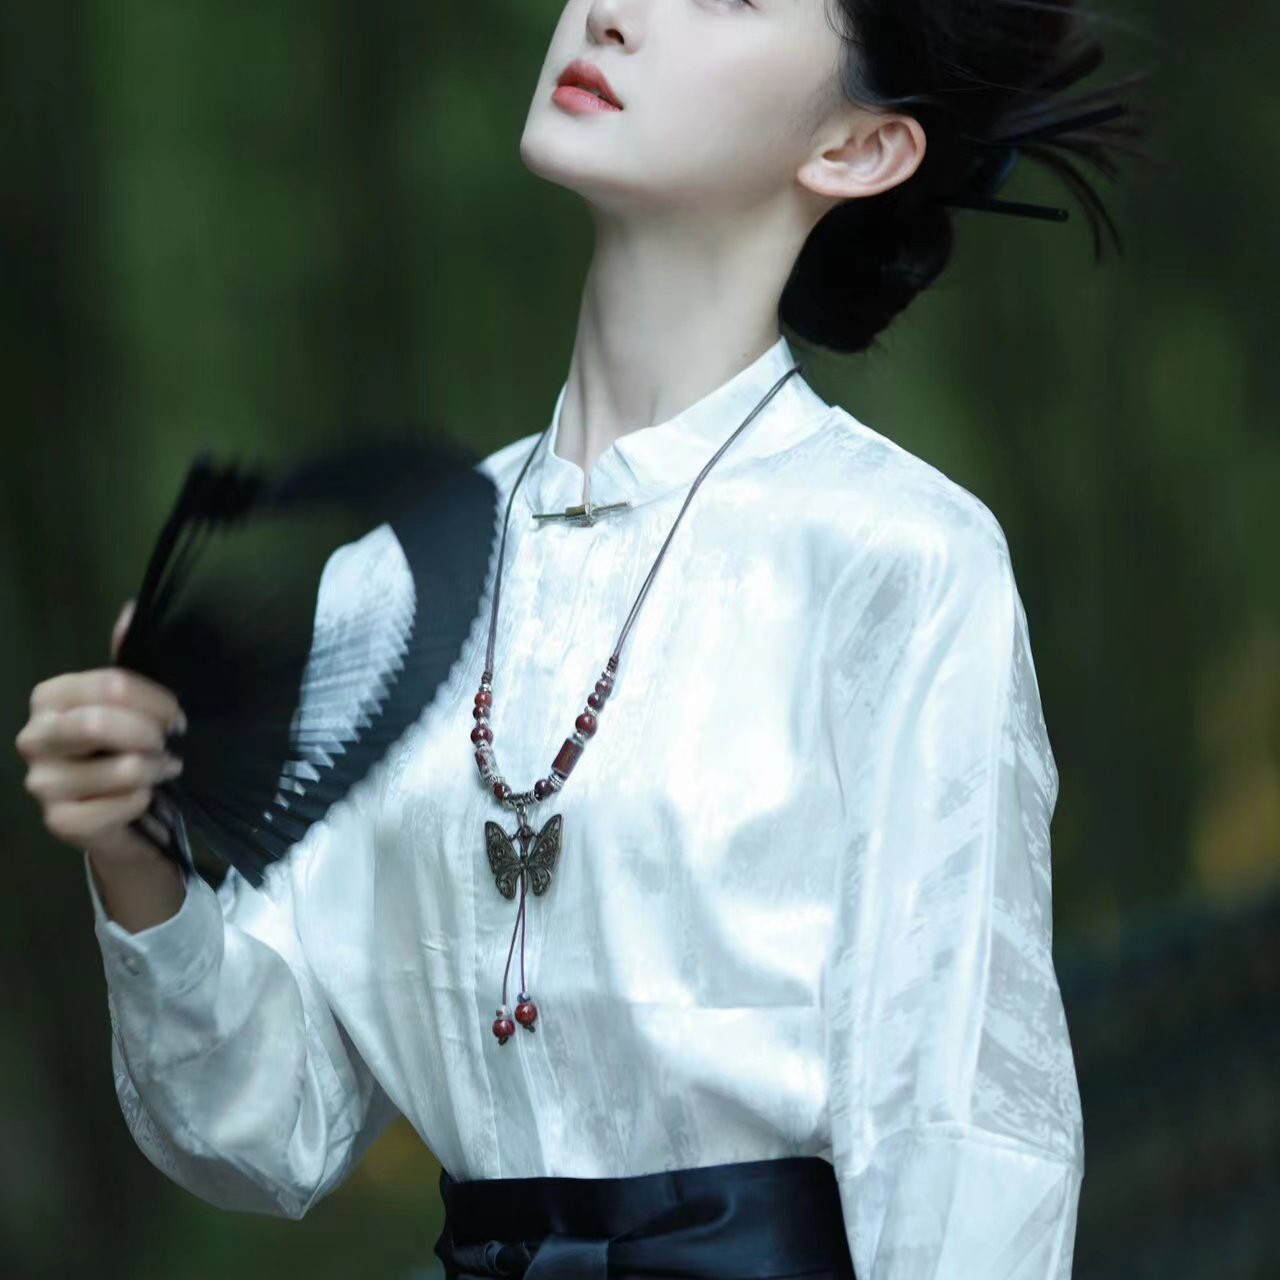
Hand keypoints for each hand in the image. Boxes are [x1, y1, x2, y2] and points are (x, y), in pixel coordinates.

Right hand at [15, 599, 186, 867]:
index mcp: (50, 698)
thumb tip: (131, 609)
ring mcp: (41, 783)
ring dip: (155, 770)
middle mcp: (35, 737)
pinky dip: (145, 800)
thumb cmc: (126, 747)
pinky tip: (144, 798)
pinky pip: (123, 804)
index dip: (156, 701)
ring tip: (161, 770)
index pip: (111, 686)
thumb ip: (129, 658)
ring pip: (120, 768)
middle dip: (149, 733)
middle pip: (100, 723)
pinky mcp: (60, 822)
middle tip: (166, 743)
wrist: (125, 813)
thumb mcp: (132, 702)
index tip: (176, 716)